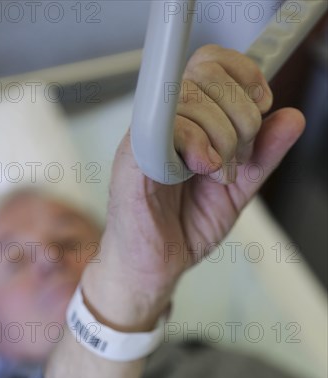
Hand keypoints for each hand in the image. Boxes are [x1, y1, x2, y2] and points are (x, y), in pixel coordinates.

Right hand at [92, 45, 304, 323]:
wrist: (151, 265)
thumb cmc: (182, 226)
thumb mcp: (237, 189)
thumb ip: (263, 155)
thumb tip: (292, 118)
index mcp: (186, 121)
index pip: (212, 63)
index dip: (243, 75)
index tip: (261, 105)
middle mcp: (164, 122)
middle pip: (207, 75)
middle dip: (240, 117)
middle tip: (235, 160)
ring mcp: (147, 136)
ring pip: (193, 99)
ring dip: (221, 139)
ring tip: (215, 175)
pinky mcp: (133, 156)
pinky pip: (166, 126)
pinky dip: (197, 145)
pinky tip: (201, 169)